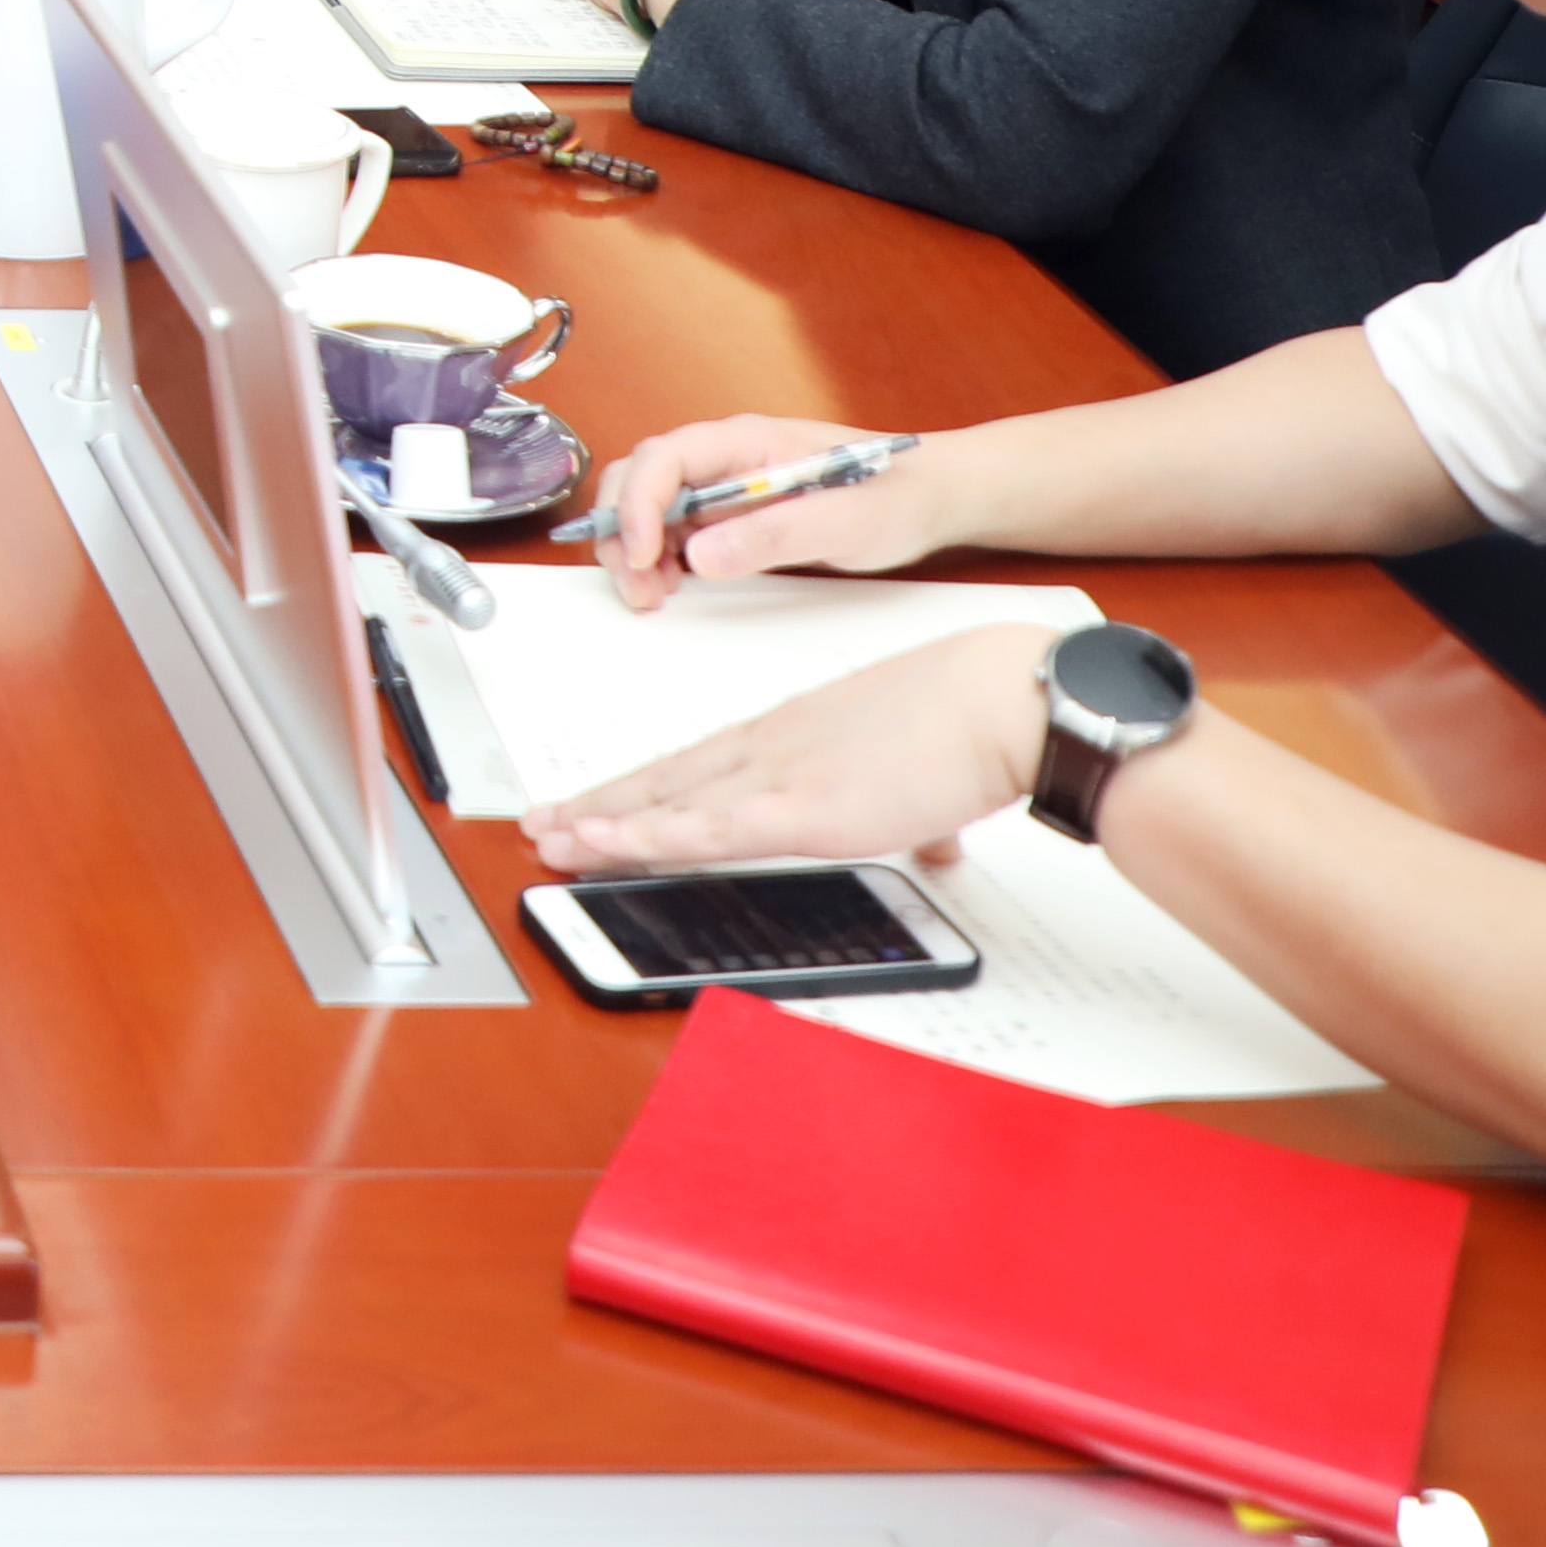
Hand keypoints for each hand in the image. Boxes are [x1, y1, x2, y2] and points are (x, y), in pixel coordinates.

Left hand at [521, 621, 1054, 878]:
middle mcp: (770, 747)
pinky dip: (647, 835)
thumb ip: (917, 814)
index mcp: (793, 733)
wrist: (1001, 700)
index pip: (698, 763)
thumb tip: (936, 846)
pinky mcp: (801, 809)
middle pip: (666, 780)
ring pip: (667, 802)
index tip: (600, 799)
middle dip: (600, 804)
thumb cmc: (972, 721)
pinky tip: (601, 842)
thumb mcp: (927, 773)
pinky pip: (704, 828)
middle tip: (544, 822)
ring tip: (547, 838)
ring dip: (602, 822)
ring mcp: (778, 775)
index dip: (643, 785)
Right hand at [581, 411, 957, 610]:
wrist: (931, 498)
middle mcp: (725, 457)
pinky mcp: (731, 514)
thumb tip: (701, 554)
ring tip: (651, 595)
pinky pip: (673, 530)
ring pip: (648, 506)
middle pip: (640, 478)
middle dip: (623, 530)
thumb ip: (776, 534)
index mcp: (746, 441)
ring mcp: (724, 485)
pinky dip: (657, 559)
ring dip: (635, 549)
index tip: (643, 553)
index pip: (664, 457)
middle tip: (637, 587)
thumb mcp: (846, 520)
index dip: (639, 504)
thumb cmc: (896, 496)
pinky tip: (671, 586)